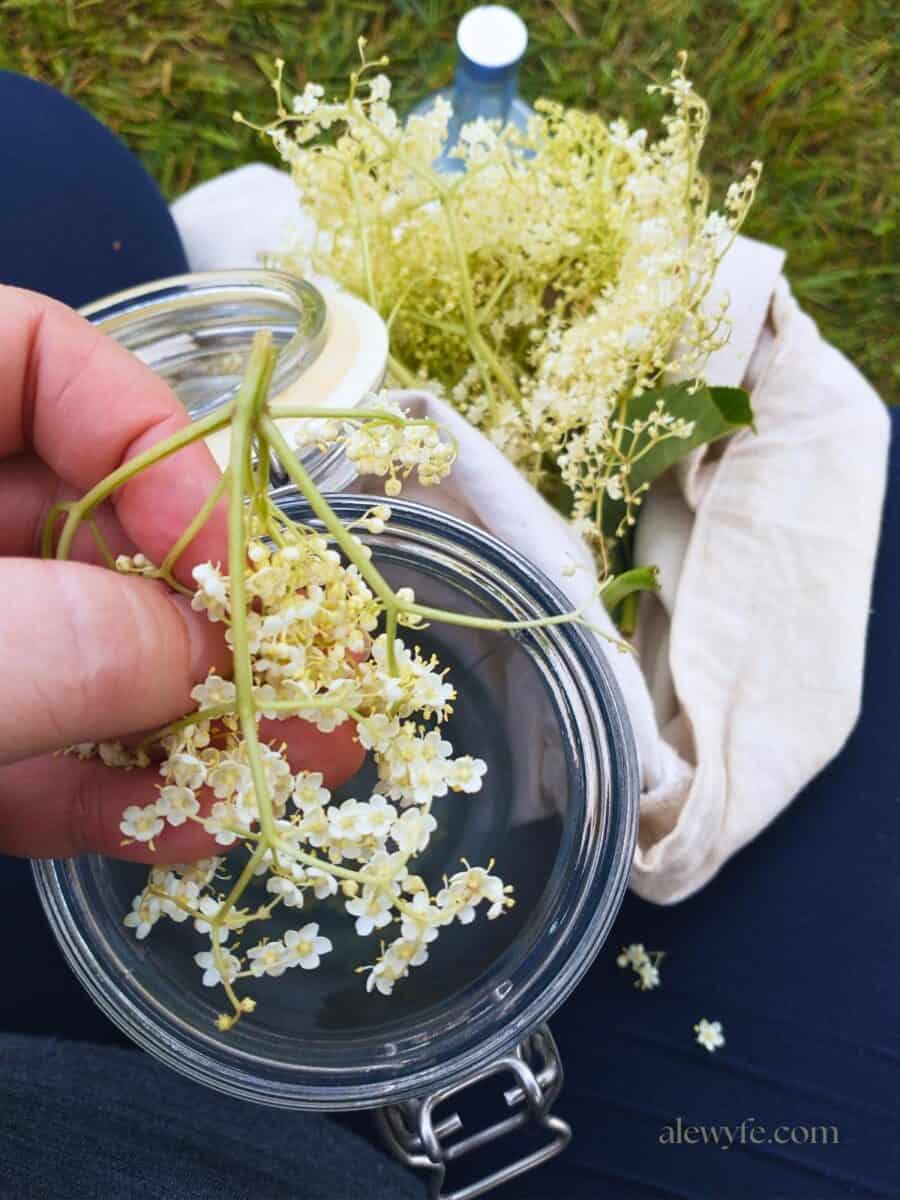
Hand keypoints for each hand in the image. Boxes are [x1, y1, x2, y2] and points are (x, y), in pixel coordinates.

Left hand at [0, 287, 362, 861]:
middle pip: (83, 521)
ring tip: (297, 768)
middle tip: (312, 680)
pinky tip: (188, 827)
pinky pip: (18, 746)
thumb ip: (48, 642)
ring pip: (66, 647)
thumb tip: (202, 655)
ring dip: (181, 717)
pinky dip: (98, 794)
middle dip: (205, 612)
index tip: (233, 562)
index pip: (43, 361)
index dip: (162, 445)